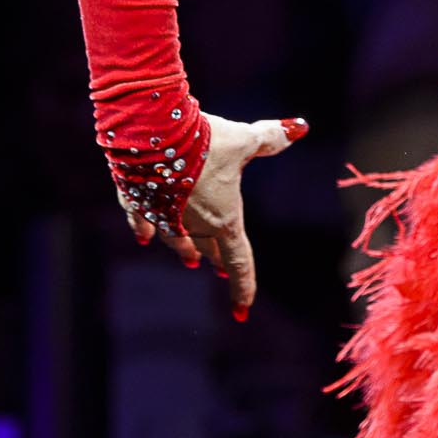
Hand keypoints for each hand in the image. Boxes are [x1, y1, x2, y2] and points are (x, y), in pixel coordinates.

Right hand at [126, 112, 307, 315]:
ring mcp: (162, 217)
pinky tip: (144, 238)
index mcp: (223, 218)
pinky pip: (143, 222)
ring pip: (176, 240)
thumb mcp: (243, 139)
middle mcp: (192, 225)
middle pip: (208, 248)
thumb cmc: (205, 139)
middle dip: (216, 259)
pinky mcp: (137, 202)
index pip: (238, 260)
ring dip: (185, 249)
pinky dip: (146, 230)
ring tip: (191, 259)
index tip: (243, 309)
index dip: (244, 285)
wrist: (153, 131)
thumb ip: (270, 138)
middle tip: (220, 270)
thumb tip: (300, 127)